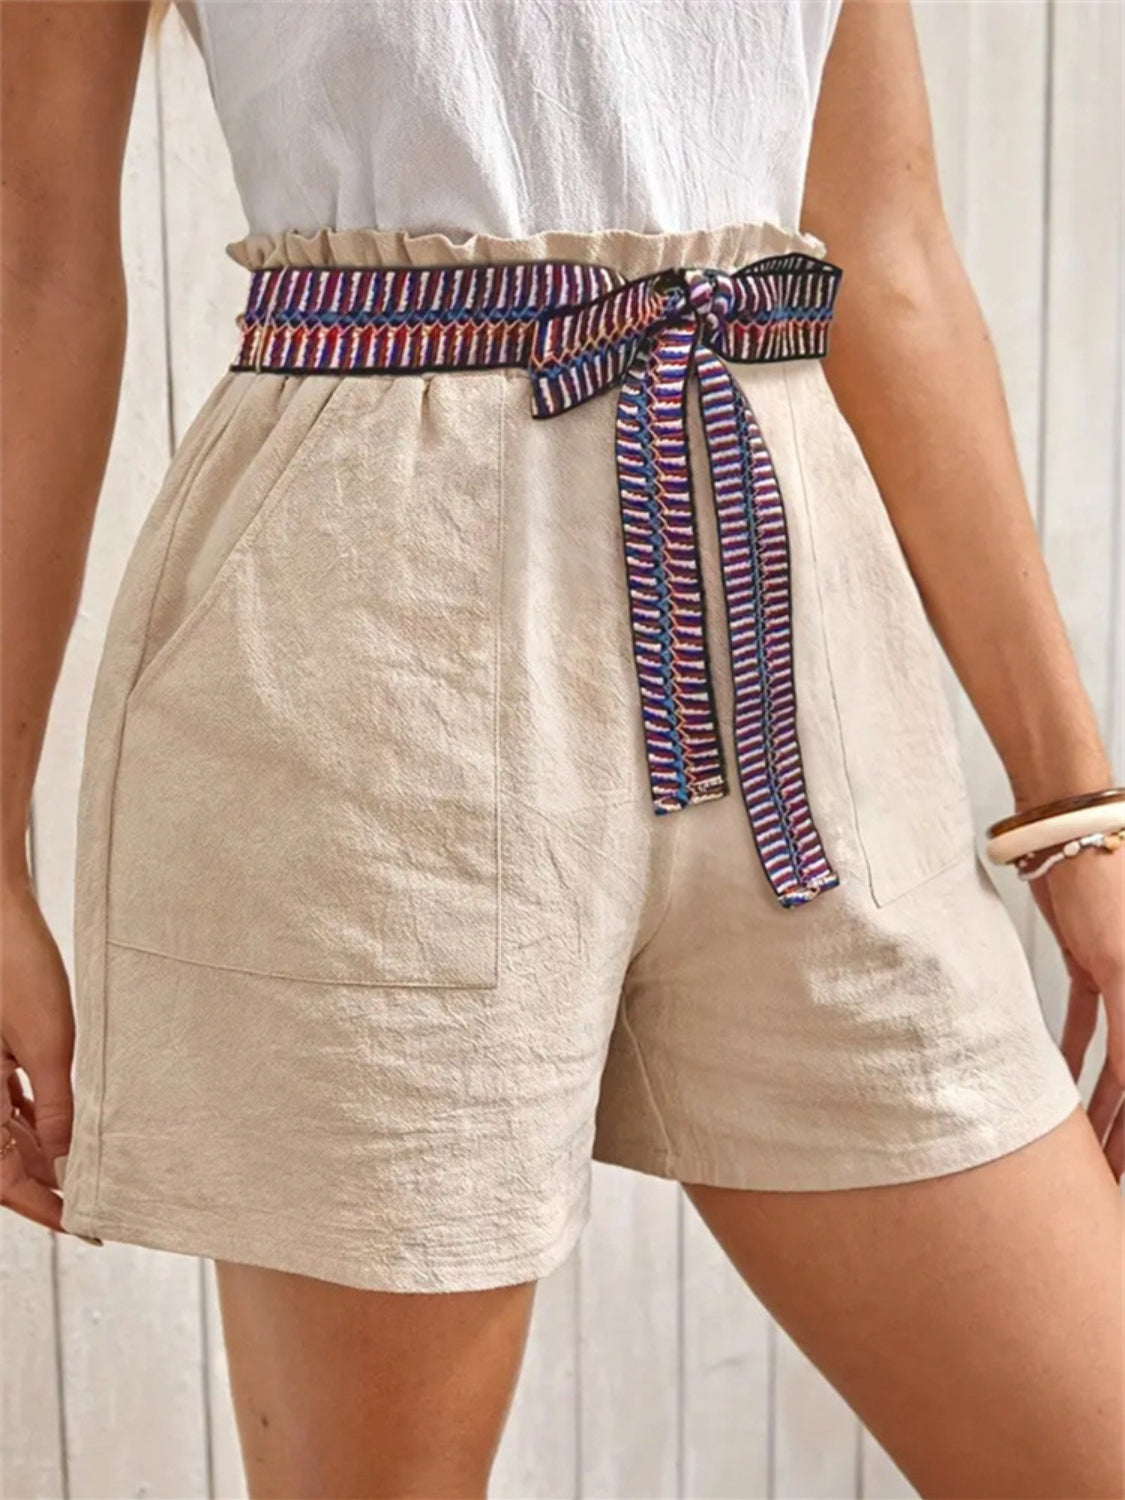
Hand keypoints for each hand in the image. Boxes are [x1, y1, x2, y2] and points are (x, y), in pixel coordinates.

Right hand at [1, 870, 74, 1230]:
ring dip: (41, 1153)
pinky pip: (6, 1099)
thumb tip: (62, 1160)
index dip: (43, 1207)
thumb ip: (54, 1107)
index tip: (81, 1226)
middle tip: (90, 1204)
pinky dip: (34, 1118)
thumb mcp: (49, 1043)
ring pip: (4, 1131)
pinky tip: (66, 1126)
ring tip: (88, 1169)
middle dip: (43, 1185)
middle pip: (2, 1160)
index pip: (3, 1179)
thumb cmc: (15, 966)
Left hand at [1028, 845, 1124, 1179]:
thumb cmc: (1106, 886)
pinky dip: (1072, 1052)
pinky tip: (1057, 1083)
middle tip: (1103, 1178)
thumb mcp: (1120, 964)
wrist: (1070, 828)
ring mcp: (1122, 979)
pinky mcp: (1093, 963)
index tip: (1122, 1176)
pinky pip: (1087, 1021)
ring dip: (1096, 1102)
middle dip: (1121, 1131)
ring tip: (1081, 1146)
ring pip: (1112, 1059)